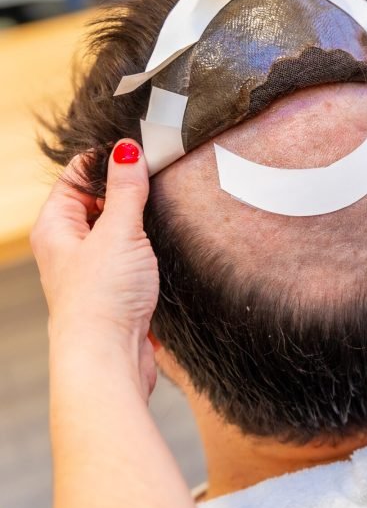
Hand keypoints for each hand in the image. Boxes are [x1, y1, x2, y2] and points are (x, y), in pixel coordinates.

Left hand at [31, 140, 158, 399]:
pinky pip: (133, 254)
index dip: (107, 159)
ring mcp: (94, 268)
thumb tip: (127, 149)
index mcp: (57, 226)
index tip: (141, 149)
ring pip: (119, 228)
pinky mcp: (117, 288)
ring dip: (142, 220)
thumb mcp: (118, 232)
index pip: (78, 176)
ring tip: (167, 209)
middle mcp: (70, 245)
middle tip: (161, 177)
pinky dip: (149, 246)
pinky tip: (167, 244)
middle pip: (99, 200)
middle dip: (129, 189)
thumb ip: (126, 190)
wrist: (110, 359)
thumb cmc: (102, 300)